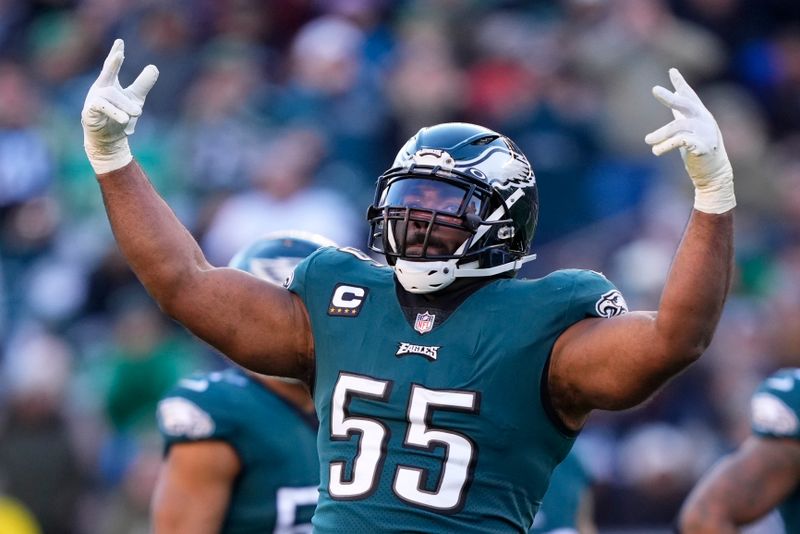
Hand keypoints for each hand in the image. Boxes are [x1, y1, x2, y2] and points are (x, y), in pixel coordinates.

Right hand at [81, 39, 158, 173]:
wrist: (109, 140)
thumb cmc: (121, 116)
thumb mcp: (136, 98)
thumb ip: (143, 84)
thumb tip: (154, 67)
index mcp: (109, 83)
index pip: (112, 66)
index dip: (116, 54)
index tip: (120, 42)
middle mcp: (100, 88)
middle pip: (107, 73)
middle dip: (112, 63)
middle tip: (119, 54)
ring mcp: (94, 99)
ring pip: (113, 97)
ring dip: (126, 106)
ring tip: (138, 113)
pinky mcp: (90, 112)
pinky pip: (103, 108)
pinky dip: (115, 112)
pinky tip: (124, 118)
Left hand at [645, 68, 734, 213]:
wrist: (713, 174)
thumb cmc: (698, 152)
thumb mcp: (689, 131)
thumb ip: (681, 115)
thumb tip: (674, 96)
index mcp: (701, 116)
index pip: (690, 96)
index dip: (681, 83)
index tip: (672, 71)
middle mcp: (705, 120)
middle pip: (686, 104)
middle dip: (670, 97)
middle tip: (654, 89)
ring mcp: (705, 133)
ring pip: (678, 126)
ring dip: (660, 134)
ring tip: (648, 141)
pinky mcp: (703, 146)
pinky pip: (681, 141)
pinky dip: (665, 145)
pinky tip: (656, 151)